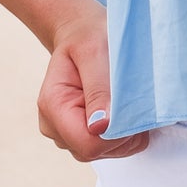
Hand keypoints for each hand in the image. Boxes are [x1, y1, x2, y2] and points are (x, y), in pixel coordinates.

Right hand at [37, 4, 152, 160]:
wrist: (82, 33)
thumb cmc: (89, 37)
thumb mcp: (96, 52)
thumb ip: (99, 90)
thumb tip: (100, 127)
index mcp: (53, 104)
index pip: (88, 143)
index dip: (116, 134)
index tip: (132, 109)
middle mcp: (53, 125)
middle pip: (94, 152)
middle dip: (121, 134)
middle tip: (133, 101)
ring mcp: (63, 133)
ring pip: (101, 153)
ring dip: (122, 134)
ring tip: (126, 101)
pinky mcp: (76, 134)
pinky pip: (103, 148)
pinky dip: (120, 135)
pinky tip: (123, 111)